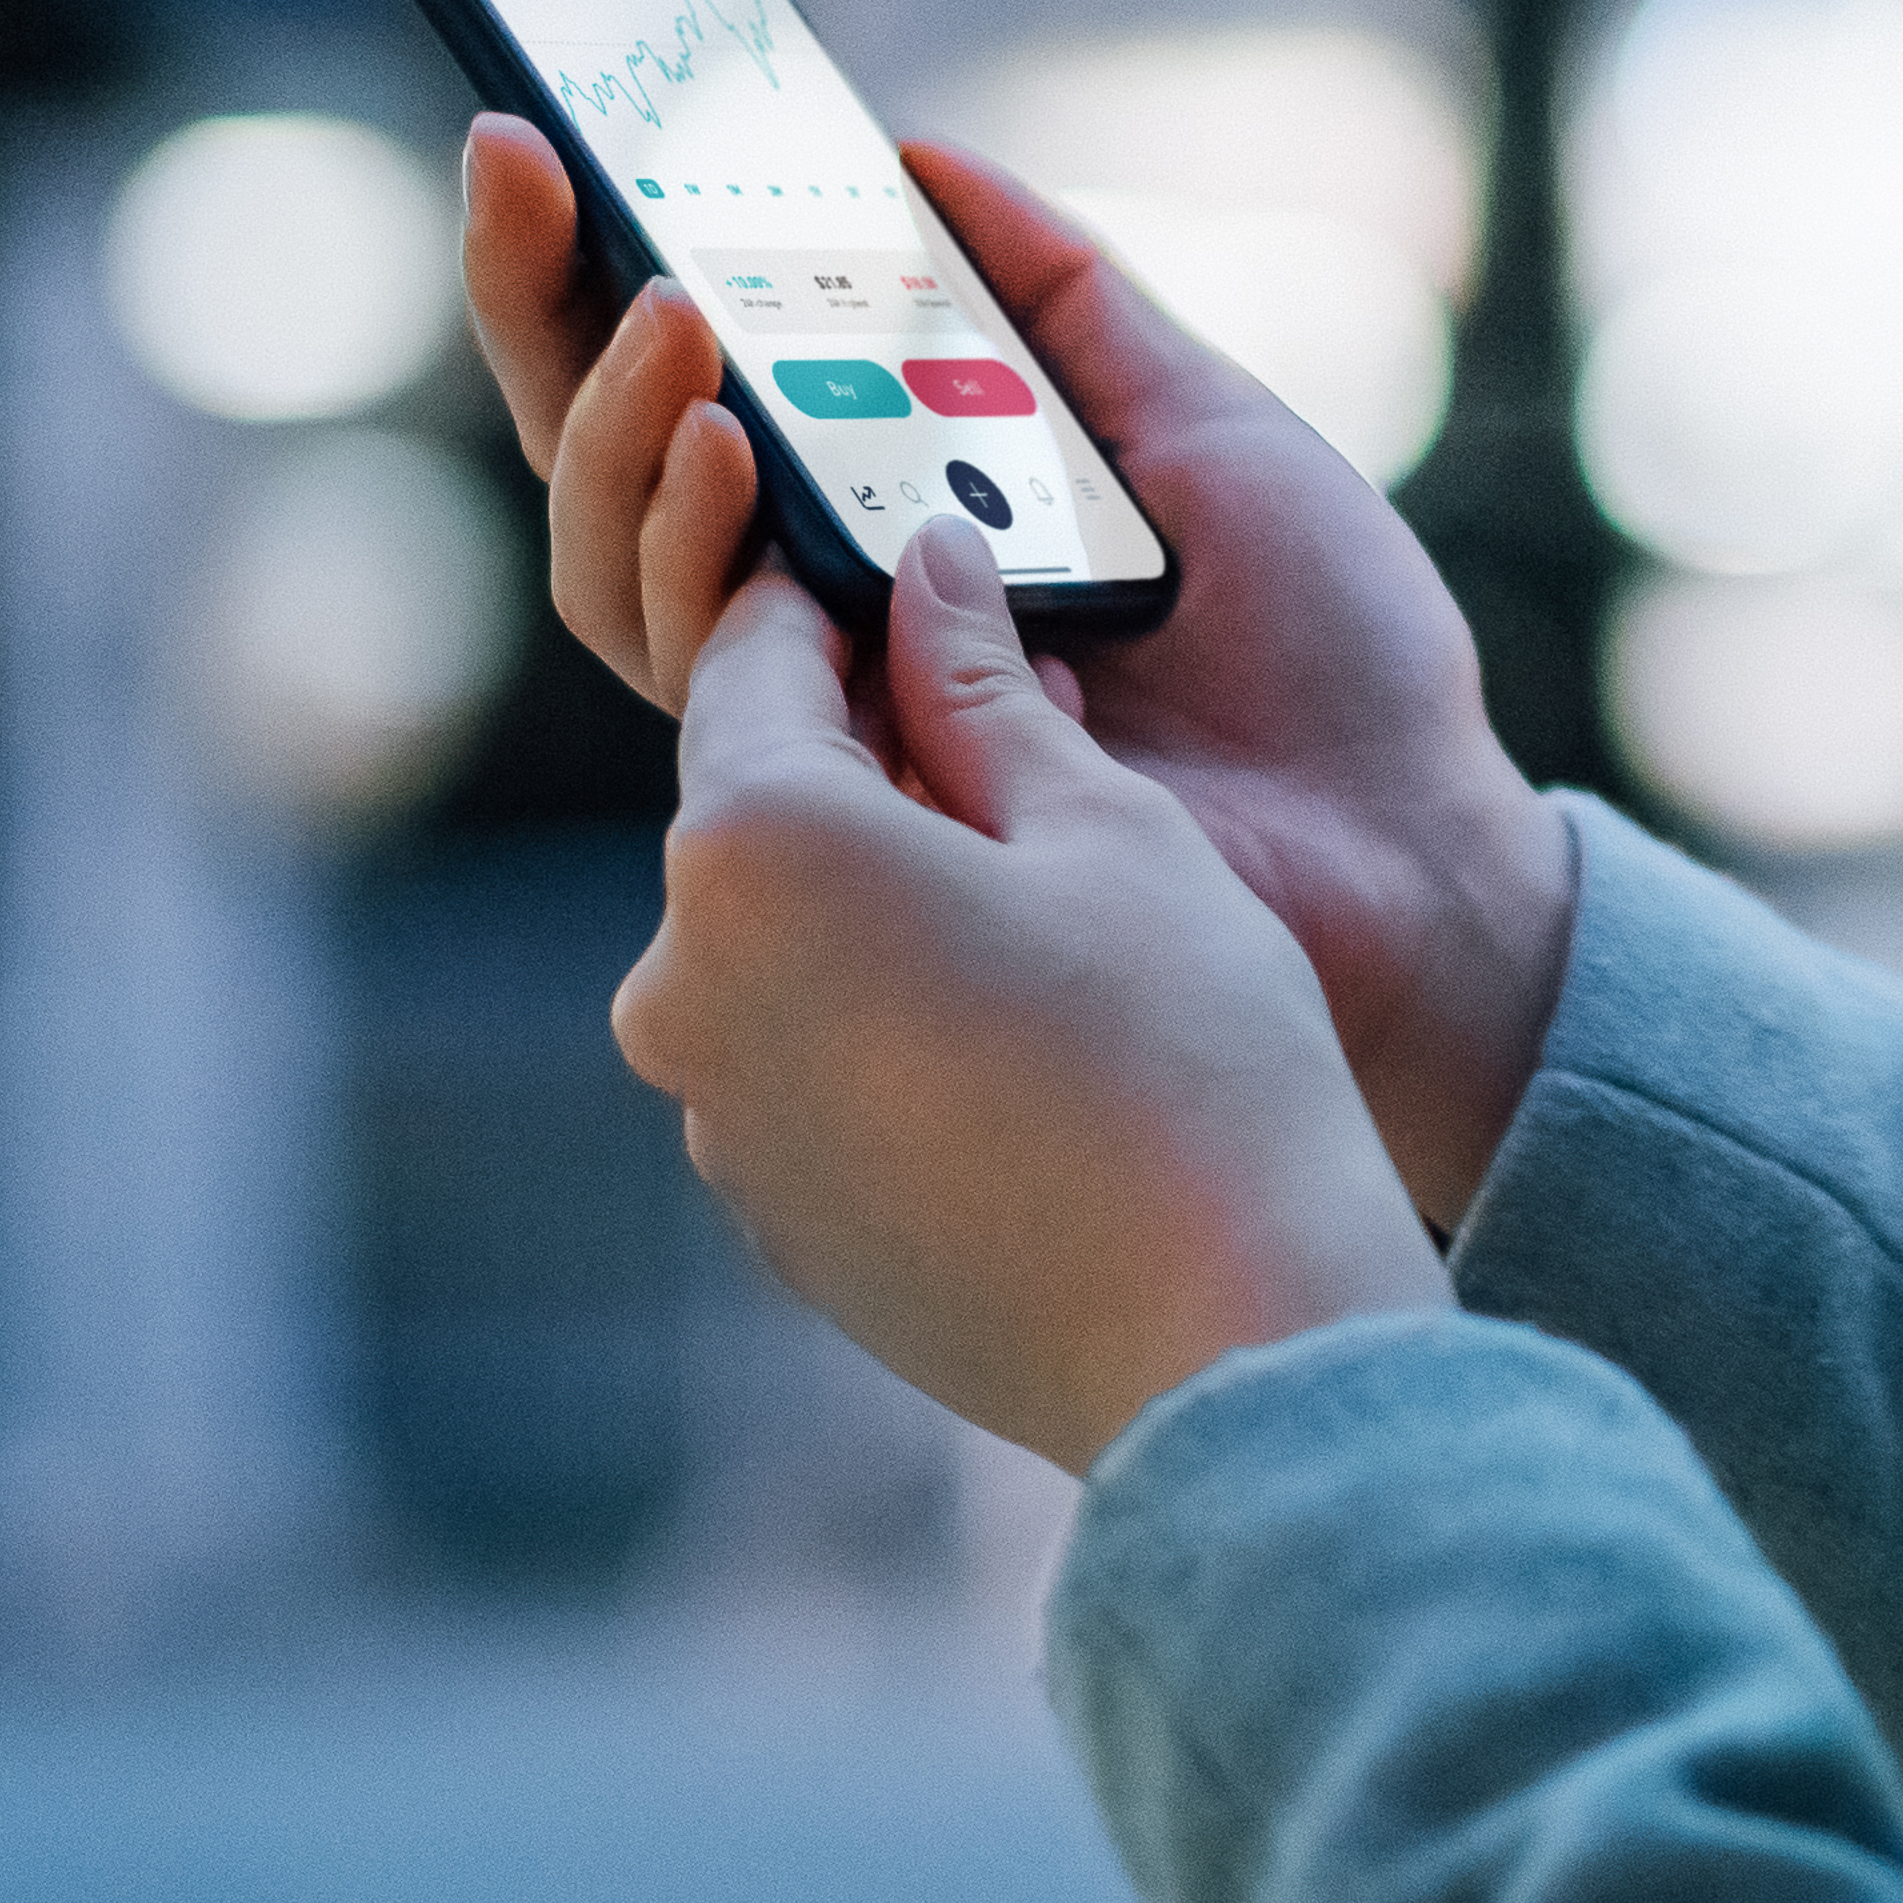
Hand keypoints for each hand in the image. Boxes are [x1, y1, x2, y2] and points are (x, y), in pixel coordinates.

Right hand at [464, 120, 1575, 1225]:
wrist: (1412, 840)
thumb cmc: (1331, 653)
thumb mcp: (1203, 424)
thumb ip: (1062, 303)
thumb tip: (919, 157)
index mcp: (905, 523)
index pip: (701, 391)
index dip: (595, 267)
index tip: (539, 129)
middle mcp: (835, 622)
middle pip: (613, 472)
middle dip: (543, 310)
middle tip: (533, 168)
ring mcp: (830, 717)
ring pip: (626, 570)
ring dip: (624, 424)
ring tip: (674, 312)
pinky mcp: (851, 804)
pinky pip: (713, 677)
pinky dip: (701, 551)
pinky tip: (730, 446)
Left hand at [619, 524, 1444, 1473]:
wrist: (1222, 1343)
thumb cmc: (1186, 1058)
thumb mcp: (1105, 827)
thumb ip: (983, 689)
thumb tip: (928, 571)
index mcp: (752, 849)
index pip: (758, 655)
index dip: (843, 593)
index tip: (918, 559)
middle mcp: (680, 983)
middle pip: (763, 807)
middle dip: (876, 754)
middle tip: (1024, 725)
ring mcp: (713, 1116)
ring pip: (788, 941)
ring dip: (888, 893)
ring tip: (1053, 899)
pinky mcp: (767, 1213)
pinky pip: (809, 1061)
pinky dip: (890, 1018)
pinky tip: (1032, 1038)